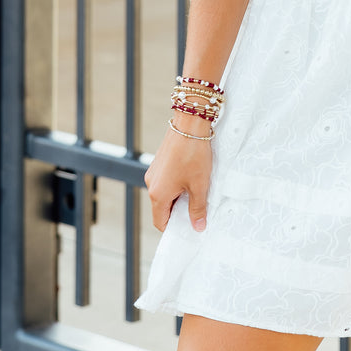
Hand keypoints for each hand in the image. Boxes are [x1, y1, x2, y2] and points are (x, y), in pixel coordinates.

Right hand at [143, 113, 213, 232]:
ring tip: (196, 190)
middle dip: (178, 211)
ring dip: (178, 196)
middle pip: (162, 208)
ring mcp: (154, 171)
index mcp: (158, 194)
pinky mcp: (159, 161)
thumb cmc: (193, 154)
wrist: (189, 123)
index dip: (175, 227)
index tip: (189, 227)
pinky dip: (176, 184)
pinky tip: (192, 176)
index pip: (161, 222)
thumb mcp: (199, 185)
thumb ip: (197, 208)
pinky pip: (165, 180)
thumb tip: (198, 227)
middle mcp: (151, 183)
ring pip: (164, 193)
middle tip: (197, 209)